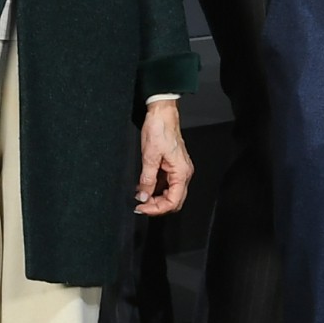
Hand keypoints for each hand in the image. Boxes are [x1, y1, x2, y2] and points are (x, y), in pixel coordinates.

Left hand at [134, 101, 193, 216]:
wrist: (162, 114)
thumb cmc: (160, 130)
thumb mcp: (149, 157)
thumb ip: (147, 180)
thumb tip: (143, 197)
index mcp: (181, 172)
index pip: (173, 201)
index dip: (157, 209)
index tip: (141, 208)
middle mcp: (183, 173)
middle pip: (174, 200)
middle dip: (157, 206)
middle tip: (140, 206)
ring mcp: (179, 170)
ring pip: (170, 194)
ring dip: (156, 198)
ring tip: (140, 196)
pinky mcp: (172, 166)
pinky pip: (166, 184)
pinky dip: (155, 189)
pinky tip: (144, 187)